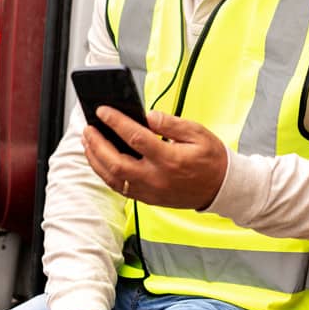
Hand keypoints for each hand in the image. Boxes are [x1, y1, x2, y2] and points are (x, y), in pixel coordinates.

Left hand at [83, 107, 227, 209]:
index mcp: (169, 159)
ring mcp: (150, 191)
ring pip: (113, 178)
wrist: (221, 188)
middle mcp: (156, 178)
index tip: (103, 111)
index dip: (116, 122)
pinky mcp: (147, 199)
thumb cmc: (211, 159)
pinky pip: (119, 188)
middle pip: (116, 162)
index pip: (135, 138)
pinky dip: (105, 174)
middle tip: (87, 128)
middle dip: (97, 144)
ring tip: (87, 142)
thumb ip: (171, 124)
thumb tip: (148, 116)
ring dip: (96, 160)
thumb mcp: (198, 133)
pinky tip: (99, 160)